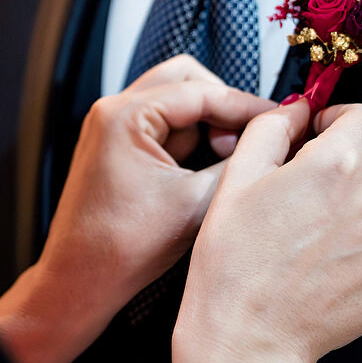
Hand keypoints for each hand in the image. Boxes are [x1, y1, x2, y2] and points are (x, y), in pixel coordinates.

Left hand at [0, 56, 271, 362]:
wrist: (79, 282)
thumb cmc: (121, 249)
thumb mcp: (196, 205)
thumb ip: (239, 164)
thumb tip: (272, 140)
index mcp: (124, 116)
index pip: (201, 91)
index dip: (247, 106)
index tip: (281, 120)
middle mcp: (112, 111)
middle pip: (185, 81)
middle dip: (224, 105)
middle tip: (252, 136)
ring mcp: (112, 128)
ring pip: (175, 102)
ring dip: (208, 123)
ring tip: (233, 157)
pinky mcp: (117, 148)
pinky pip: (162, 127)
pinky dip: (190, 140)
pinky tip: (210, 168)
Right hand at [175, 102, 361, 362]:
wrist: (247, 337)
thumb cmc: (233, 262)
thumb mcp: (236, 180)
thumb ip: (270, 130)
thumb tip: (298, 110)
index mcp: (334, 167)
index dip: (344, 119)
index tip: (328, 133)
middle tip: (345, 167)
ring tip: (358, 205)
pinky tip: (356, 245)